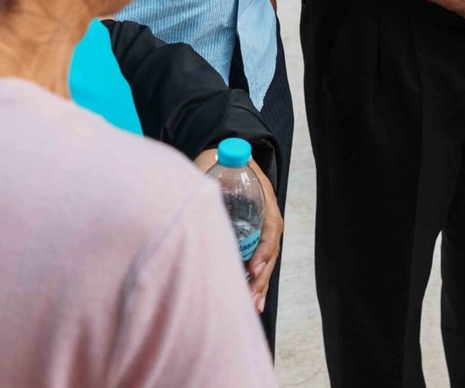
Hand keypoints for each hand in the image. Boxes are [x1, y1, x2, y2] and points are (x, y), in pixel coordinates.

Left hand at [193, 148, 282, 313]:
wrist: (222, 156)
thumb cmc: (218, 160)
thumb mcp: (211, 162)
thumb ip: (204, 174)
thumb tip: (193, 193)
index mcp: (263, 195)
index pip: (271, 225)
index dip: (265, 249)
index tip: (254, 268)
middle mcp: (265, 213)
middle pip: (270, 248)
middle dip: (262, 276)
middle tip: (251, 298)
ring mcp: (259, 226)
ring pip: (265, 259)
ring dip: (260, 284)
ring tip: (253, 307)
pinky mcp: (249, 237)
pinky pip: (256, 261)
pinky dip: (254, 282)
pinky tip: (250, 303)